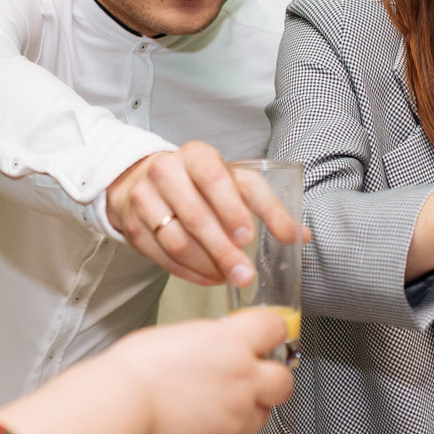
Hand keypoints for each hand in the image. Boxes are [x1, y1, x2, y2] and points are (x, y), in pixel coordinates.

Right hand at [96, 310, 294, 433]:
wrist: (121, 409)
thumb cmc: (136, 371)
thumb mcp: (178, 336)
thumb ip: (211, 342)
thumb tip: (219, 347)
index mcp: (231, 342)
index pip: (275, 328)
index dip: (271, 335)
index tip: (265, 340)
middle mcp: (242, 377)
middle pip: (284, 381)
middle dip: (272, 382)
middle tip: (254, 381)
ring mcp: (237, 413)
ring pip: (262, 415)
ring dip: (246, 411)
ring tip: (215, 407)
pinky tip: (198, 425)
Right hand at [106, 141, 302, 286]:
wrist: (142, 180)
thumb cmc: (199, 182)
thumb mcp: (232, 180)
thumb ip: (264, 204)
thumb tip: (299, 236)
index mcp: (197, 155)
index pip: (217, 178)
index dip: (233, 208)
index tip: (249, 236)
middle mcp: (167, 171)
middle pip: (197, 215)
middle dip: (224, 250)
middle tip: (245, 273)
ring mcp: (145, 198)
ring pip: (178, 240)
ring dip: (207, 265)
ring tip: (229, 278)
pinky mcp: (134, 225)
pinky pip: (163, 256)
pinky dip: (189, 272)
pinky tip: (209, 278)